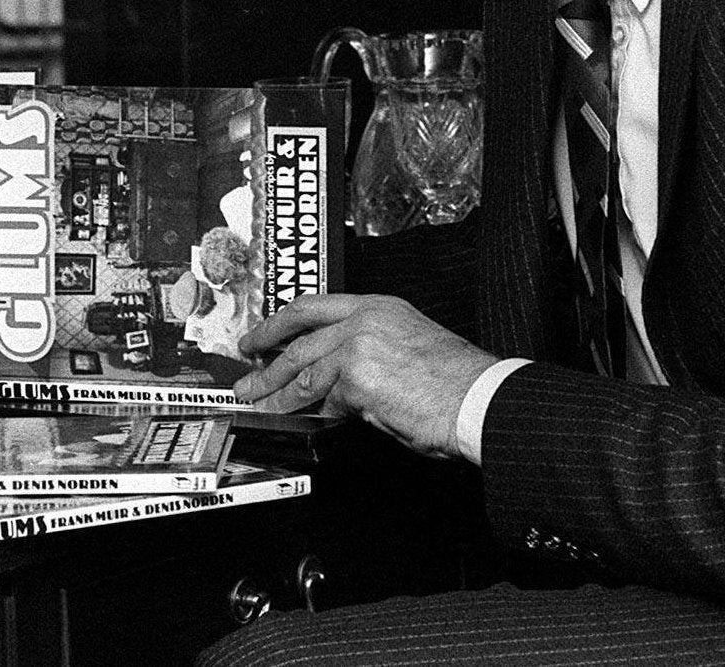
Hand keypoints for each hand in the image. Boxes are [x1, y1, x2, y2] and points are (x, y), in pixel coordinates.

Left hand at [233, 294, 497, 459]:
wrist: (479, 399)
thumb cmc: (456, 382)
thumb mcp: (407, 348)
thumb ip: (367, 353)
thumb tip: (334, 382)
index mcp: (378, 306)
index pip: (314, 306)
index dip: (281, 321)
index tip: (262, 335)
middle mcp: (364, 319)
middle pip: (299, 336)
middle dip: (266, 356)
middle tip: (245, 372)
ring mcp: (358, 345)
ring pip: (302, 369)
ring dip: (274, 390)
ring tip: (255, 401)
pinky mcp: (357, 378)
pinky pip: (323, 398)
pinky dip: (306, 410)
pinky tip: (294, 418)